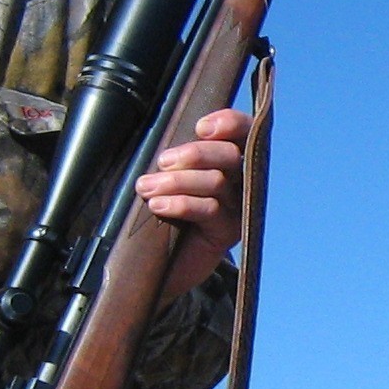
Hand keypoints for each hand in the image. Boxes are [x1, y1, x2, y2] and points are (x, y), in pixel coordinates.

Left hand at [137, 107, 250, 302]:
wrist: (159, 264)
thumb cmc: (160, 212)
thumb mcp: (165, 178)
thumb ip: (174, 157)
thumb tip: (162, 135)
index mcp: (227, 161)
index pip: (242, 133)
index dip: (229, 123)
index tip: (201, 126)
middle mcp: (240, 182)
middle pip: (229, 155)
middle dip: (194, 154)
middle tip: (163, 162)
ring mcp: (237, 208)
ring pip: (216, 181)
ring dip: (176, 181)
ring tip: (146, 187)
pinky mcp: (228, 232)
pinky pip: (209, 209)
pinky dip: (181, 203)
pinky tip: (158, 205)